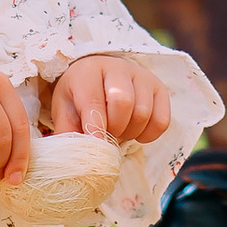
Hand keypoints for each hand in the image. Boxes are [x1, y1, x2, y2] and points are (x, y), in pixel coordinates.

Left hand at [51, 52, 172, 143]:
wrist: (100, 81)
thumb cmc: (80, 98)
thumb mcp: (65, 111)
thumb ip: (67, 133)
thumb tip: (73, 158)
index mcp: (88, 70)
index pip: (94, 100)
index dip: (95, 127)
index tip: (96, 145)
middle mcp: (118, 68)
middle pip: (123, 103)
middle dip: (114, 128)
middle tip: (106, 135)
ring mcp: (142, 76)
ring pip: (143, 113)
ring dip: (130, 132)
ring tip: (118, 131)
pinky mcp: (160, 89)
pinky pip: (161, 121)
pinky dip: (148, 134)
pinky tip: (135, 130)